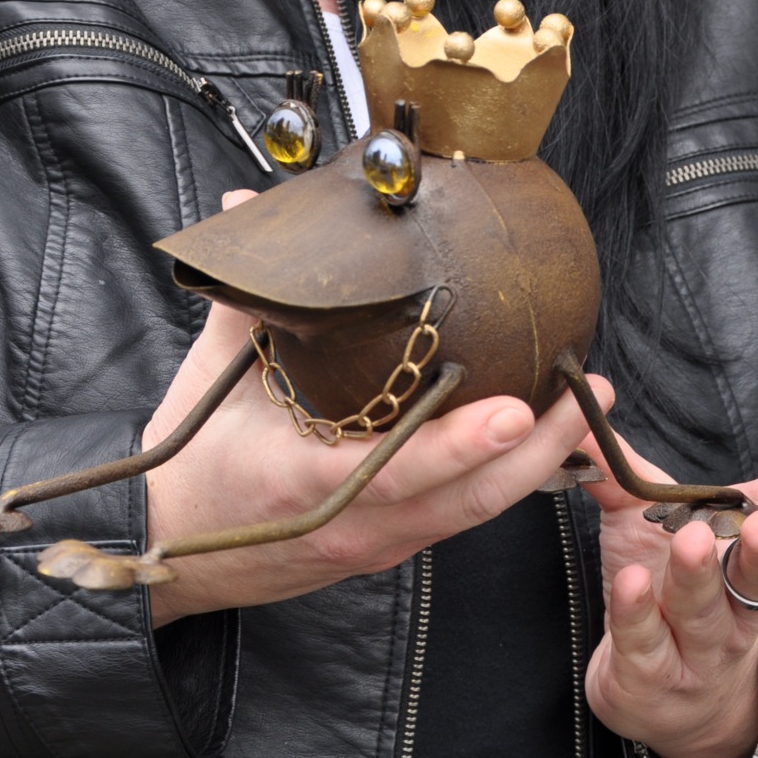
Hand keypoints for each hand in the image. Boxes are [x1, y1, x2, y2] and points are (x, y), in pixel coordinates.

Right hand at [144, 194, 592, 625]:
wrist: (167, 543)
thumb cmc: (191, 460)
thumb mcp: (212, 373)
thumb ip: (242, 293)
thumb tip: (245, 212)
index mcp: (307, 480)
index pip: (401, 470)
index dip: (463, 445)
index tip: (520, 410)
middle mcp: (354, 522)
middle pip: (470, 501)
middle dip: (545, 449)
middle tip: (591, 391)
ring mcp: (376, 540)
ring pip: (477, 513)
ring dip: (541, 463)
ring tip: (585, 405)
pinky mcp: (387, 545)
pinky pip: (459, 514)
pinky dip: (506, 477)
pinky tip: (540, 438)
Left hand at [576, 388, 757, 757]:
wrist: (663, 699)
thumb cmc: (661, 593)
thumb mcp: (644, 526)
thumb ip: (625, 474)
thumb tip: (584, 413)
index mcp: (744, 562)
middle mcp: (734, 609)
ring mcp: (697, 652)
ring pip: (704, 615)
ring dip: (698, 579)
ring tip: (690, 541)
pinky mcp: (651, 683)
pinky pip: (646, 648)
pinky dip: (636, 617)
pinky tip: (628, 586)